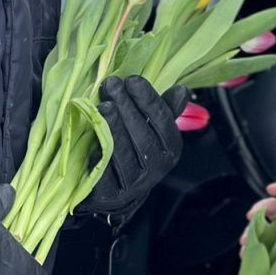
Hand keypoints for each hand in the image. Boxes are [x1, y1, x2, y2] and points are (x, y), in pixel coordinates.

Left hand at [78, 76, 189, 217]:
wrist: (119, 188)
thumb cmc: (136, 146)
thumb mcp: (153, 127)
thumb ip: (165, 108)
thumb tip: (182, 90)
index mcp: (170, 148)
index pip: (163, 121)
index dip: (148, 99)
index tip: (133, 80)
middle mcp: (156, 168)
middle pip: (142, 136)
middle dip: (126, 107)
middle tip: (112, 84)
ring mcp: (133, 183)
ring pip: (123, 153)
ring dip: (113, 127)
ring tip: (104, 106)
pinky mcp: (111, 194)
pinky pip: (104, 173)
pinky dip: (99, 153)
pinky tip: (93, 135)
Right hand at [240, 183, 275, 274]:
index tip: (272, 189)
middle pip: (274, 209)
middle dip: (261, 207)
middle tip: (252, 214)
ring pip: (262, 227)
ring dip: (251, 230)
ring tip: (246, 241)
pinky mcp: (269, 258)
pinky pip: (255, 248)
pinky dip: (248, 249)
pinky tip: (247, 254)